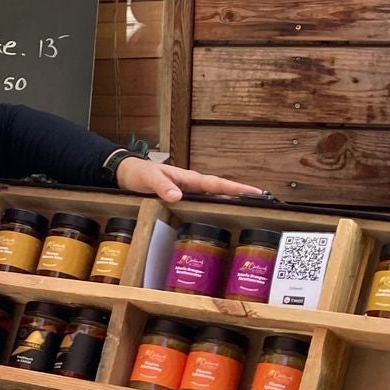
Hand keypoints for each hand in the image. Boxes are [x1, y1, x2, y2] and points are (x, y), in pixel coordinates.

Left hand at [115, 155, 265, 203]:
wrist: (127, 174)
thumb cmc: (140, 174)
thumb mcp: (150, 180)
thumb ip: (162, 187)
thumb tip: (178, 196)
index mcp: (188, 178)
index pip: (217, 184)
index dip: (236, 188)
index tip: (255, 192)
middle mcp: (192, 184)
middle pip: (221, 190)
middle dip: (240, 195)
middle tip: (262, 203)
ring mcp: (188, 190)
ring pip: (214, 196)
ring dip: (230, 201)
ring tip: (249, 211)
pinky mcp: (182, 197)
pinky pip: (203, 201)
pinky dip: (214, 206)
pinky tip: (220, 215)